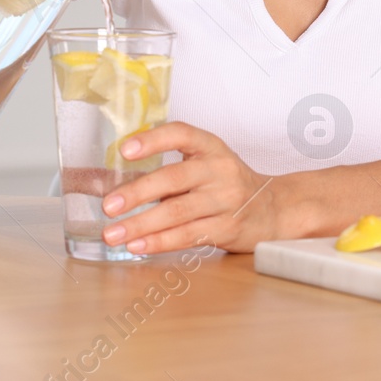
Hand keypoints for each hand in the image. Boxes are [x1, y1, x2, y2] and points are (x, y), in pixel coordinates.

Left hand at [100, 122, 279, 254]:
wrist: (274, 209)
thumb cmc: (226, 184)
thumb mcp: (203, 164)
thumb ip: (165, 169)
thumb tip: (105, 181)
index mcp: (210, 146)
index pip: (181, 134)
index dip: (153, 140)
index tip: (125, 149)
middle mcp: (219, 170)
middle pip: (173, 178)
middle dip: (136, 193)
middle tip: (108, 206)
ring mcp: (226, 200)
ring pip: (177, 212)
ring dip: (141, 224)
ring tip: (113, 233)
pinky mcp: (228, 228)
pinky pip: (188, 236)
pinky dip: (160, 242)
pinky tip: (138, 246)